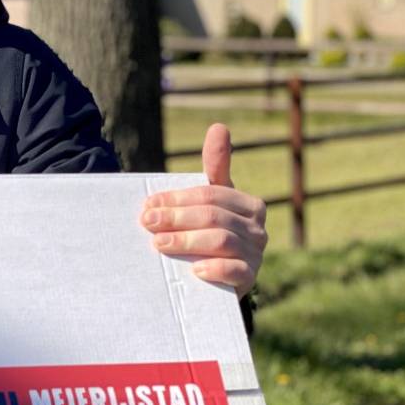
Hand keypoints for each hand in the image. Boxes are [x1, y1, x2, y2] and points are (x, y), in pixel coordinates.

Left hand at [141, 123, 266, 297]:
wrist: (221, 278)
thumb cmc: (212, 231)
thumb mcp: (212, 200)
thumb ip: (215, 167)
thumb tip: (219, 126)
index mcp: (248, 204)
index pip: (209, 195)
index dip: (176, 198)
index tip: (148, 204)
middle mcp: (257, 227)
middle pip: (212, 216)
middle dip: (176, 218)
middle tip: (147, 222)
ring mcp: (256, 253)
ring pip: (220, 240)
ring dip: (186, 240)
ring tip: (158, 244)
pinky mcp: (251, 277)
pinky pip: (236, 270)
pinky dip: (215, 268)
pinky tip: (194, 269)